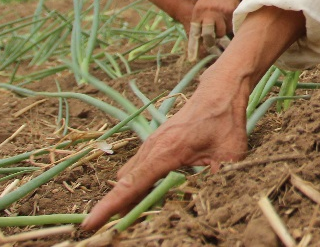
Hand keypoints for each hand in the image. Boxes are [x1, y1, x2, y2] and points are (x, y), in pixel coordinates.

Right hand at [81, 75, 247, 231]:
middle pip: (124, 184)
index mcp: (166, 152)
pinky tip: (151, 196)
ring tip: (136, 217)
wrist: (220, 90)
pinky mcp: (155, 143)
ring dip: (127, 195)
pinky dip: (137, 184)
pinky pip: (137, 168)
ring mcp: (151, 144)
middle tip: (122, 229)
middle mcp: (152, 148)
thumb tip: (216, 202)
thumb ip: (221, 179)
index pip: (132, 185)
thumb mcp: (230, 154)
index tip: (89, 224)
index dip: (110, 206)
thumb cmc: (225, 121)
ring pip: (129, 176)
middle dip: (117, 207)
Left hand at [186, 0, 248, 59]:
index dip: (193, 47)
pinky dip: (229, 26)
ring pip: (221, 33)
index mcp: (198, 13)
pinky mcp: (231, 14)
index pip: (194, 33)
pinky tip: (229, 18)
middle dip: (210, 42)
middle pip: (209, 36)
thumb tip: (202, 41)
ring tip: (222, 23)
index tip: (192, 59)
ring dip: (222, 32)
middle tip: (212, 43)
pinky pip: (230, 27)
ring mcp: (220, 14)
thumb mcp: (202, 6)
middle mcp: (208, 14)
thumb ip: (201, 21)